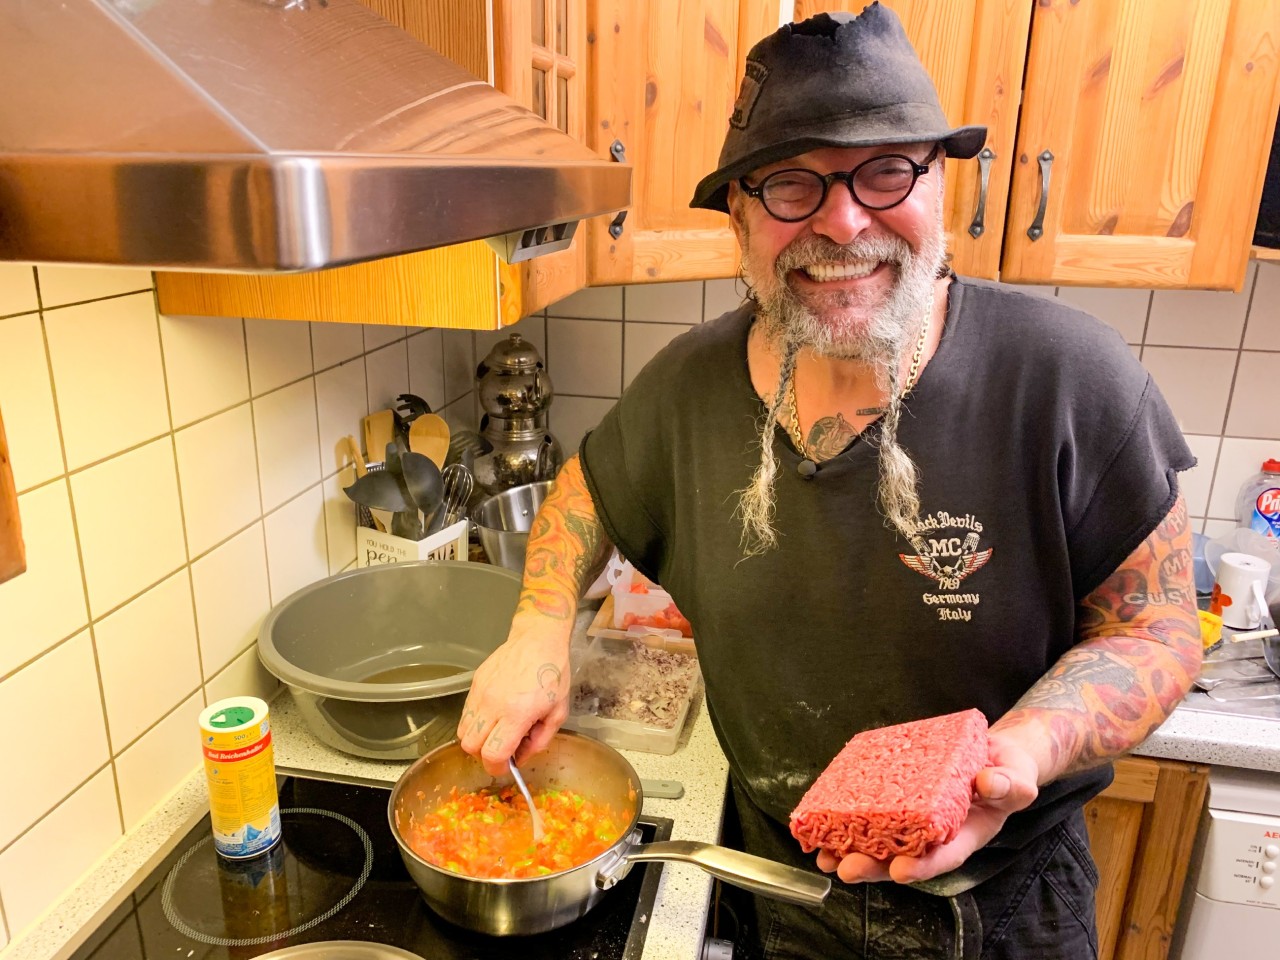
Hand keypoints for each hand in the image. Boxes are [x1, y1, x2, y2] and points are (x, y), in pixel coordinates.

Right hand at [456, 615, 572, 775]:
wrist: (538, 639)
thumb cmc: (553, 673)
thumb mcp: (558, 712)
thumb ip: (540, 740)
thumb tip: (522, 757)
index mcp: (517, 714)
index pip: (493, 754)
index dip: (497, 768)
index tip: (506, 766)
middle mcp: (493, 705)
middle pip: (471, 747)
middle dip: (484, 756)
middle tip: (500, 750)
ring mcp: (480, 693)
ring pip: (463, 731)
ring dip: (477, 740)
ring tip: (495, 732)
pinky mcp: (474, 683)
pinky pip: (465, 713)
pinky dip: (474, 722)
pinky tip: (492, 715)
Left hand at [815, 729, 1039, 884]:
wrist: (993, 754)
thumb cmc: (1005, 770)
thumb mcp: (1018, 776)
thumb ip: (1009, 784)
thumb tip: (988, 782)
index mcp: (966, 833)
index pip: (945, 855)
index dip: (924, 865)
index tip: (901, 870)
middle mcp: (936, 832)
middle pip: (904, 856)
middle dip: (874, 865)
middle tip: (845, 868)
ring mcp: (914, 817)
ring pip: (882, 840)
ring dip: (852, 849)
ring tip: (824, 855)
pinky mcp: (898, 798)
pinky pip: (873, 811)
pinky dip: (848, 818)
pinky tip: (825, 821)